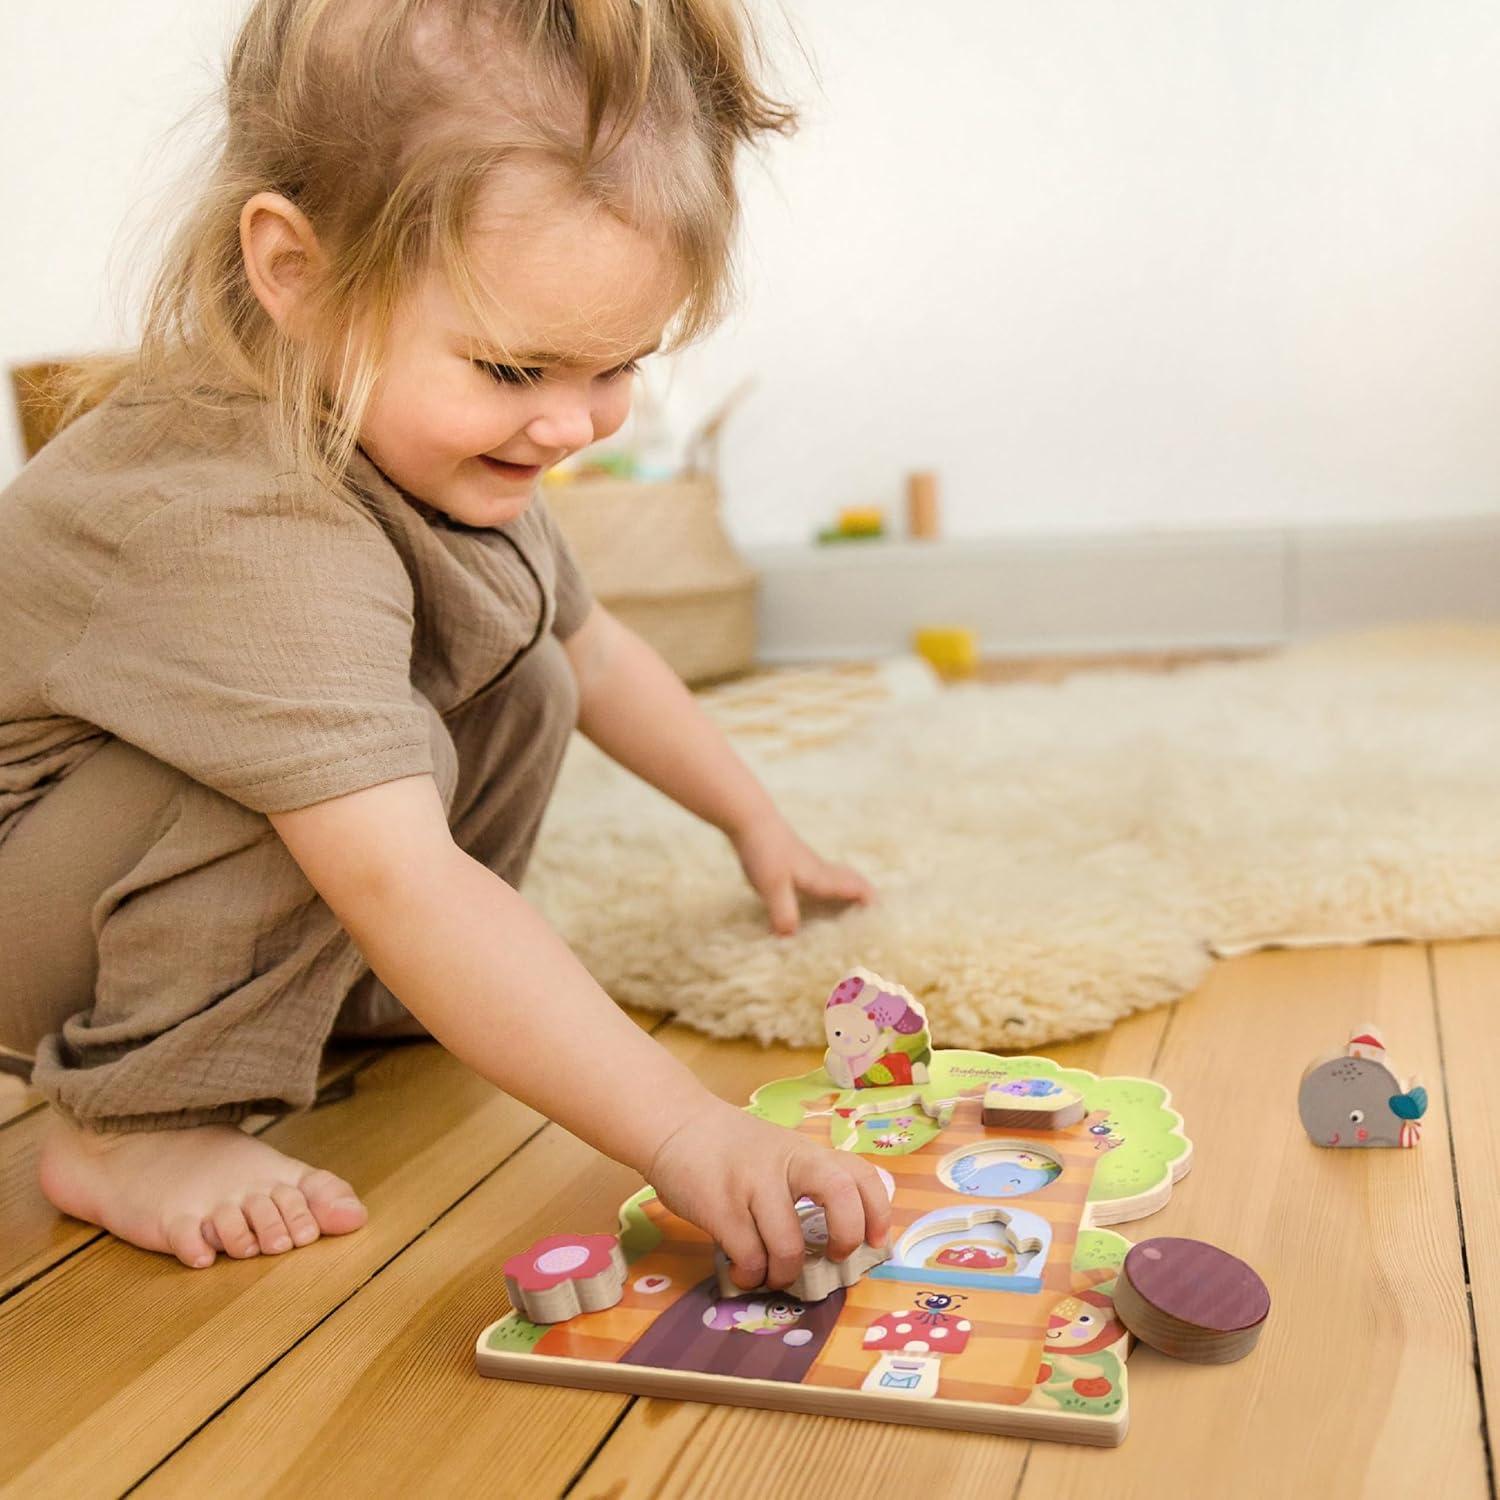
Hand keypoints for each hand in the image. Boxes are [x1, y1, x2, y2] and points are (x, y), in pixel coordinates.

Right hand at [646, 1098, 892, 1290]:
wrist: (675, 1125)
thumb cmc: (732, 1149)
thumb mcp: (780, 1153)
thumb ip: (807, 1182)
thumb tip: (837, 1241)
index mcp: (806, 1153)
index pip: (859, 1173)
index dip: (878, 1211)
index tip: (876, 1241)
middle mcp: (786, 1163)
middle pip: (839, 1193)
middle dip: (845, 1236)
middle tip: (832, 1257)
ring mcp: (752, 1183)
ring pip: (788, 1246)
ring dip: (784, 1274)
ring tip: (771, 1273)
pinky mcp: (720, 1206)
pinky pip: (749, 1258)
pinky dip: (750, 1276)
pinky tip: (743, 1270)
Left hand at [731, 815, 874, 935]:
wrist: (750, 819)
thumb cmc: (765, 850)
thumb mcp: (773, 886)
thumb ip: (784, 913)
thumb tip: (791, 939)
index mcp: (822, 878)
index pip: (857, 888)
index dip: (872, 903)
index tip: (883, 922)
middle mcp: (820, 871)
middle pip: (852, 881)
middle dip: (865, 897)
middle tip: (873, 918)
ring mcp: (807, 864)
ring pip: (837, 879)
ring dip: (848, 893)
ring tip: (849, 913)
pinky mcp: (794, 862)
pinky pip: (820, 878)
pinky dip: (827, 889)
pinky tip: (814, 899)